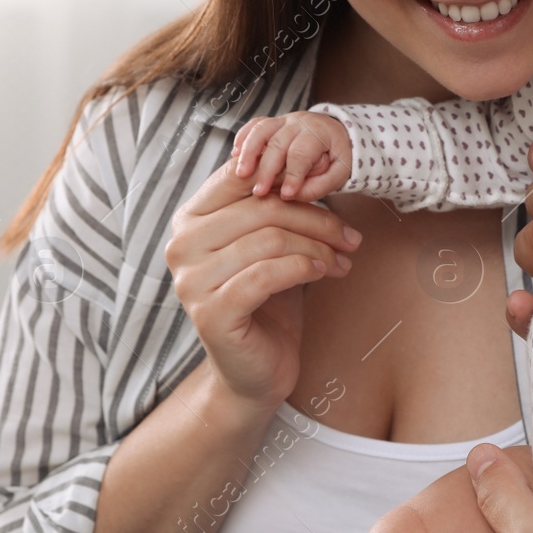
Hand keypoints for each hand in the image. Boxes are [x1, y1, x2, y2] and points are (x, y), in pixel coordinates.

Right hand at [165, 160, 361, 413]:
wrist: (258, 369)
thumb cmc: (269, 299)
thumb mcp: (273, 243)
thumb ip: (277, 206)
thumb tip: (313, 163)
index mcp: (191, 219)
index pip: (242, 178)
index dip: (291, 180)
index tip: (330, 192)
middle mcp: (181, 245)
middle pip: (263, 209)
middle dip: (317, 220)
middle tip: (351, 237)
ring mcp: (190, 280)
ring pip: (269, 240)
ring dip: (318, 247)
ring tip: (342, 259)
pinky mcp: (211, 311)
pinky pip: (266, 274)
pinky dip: (304, 269)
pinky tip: (323, 274)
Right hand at [231, 112, 352, 200]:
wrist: (337, 135)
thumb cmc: (337, 158)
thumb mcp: (339, 174)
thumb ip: (319, 186)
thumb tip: (290, 196)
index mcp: (320, 133)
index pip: (302, 153)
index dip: (293, 175)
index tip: (286, 195)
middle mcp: (300, 122)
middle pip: (278, 143)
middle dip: (267, 169)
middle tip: (259, 192)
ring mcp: (284, 120)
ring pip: (262, 129)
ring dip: (248, 152)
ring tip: (240, 174)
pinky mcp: (273, 122)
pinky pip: (254, 125)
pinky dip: (243, 138)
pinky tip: (235, 157)